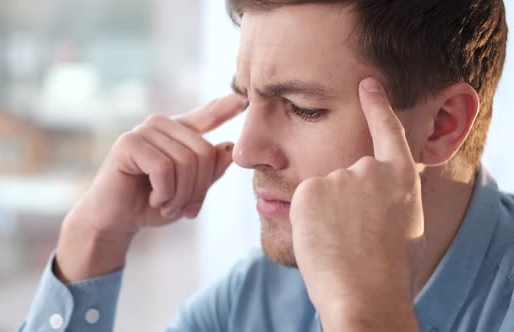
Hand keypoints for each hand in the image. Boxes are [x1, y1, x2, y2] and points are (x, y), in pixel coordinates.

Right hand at [55, 94, 245, 281]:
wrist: (117, 220)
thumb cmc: (152, 205)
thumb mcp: (189, 192)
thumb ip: (209, 172)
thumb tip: (227, 147)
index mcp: (177, 134)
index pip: (205, 117)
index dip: (223, 108)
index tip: (242, 99)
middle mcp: (162, 125)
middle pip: (205, 152)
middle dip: (198, 189)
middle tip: (184, 209)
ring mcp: (144, 131)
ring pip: (186, 162)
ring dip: (180, 195)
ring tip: (166, 205)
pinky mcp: (129, 143)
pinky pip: (164, 169)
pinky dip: (165, 193)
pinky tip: (154, 199)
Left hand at [289, 78, 424, 330]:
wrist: (366, 294)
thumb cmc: (389, 270)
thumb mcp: (405, 223)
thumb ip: (389, 194)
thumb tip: (374, 188)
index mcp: (401, 177)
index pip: (388, 130)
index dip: (377, 105)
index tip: (368, 82)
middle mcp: (370, 169)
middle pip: (344, 175)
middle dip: (342, 201)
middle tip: (351, 237)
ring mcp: (339, 177)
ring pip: (321, 190)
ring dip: (325, 214)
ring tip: (339, 243)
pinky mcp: (308, 189)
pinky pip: (303, 202)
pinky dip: (307, 220)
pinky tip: (322, 240)